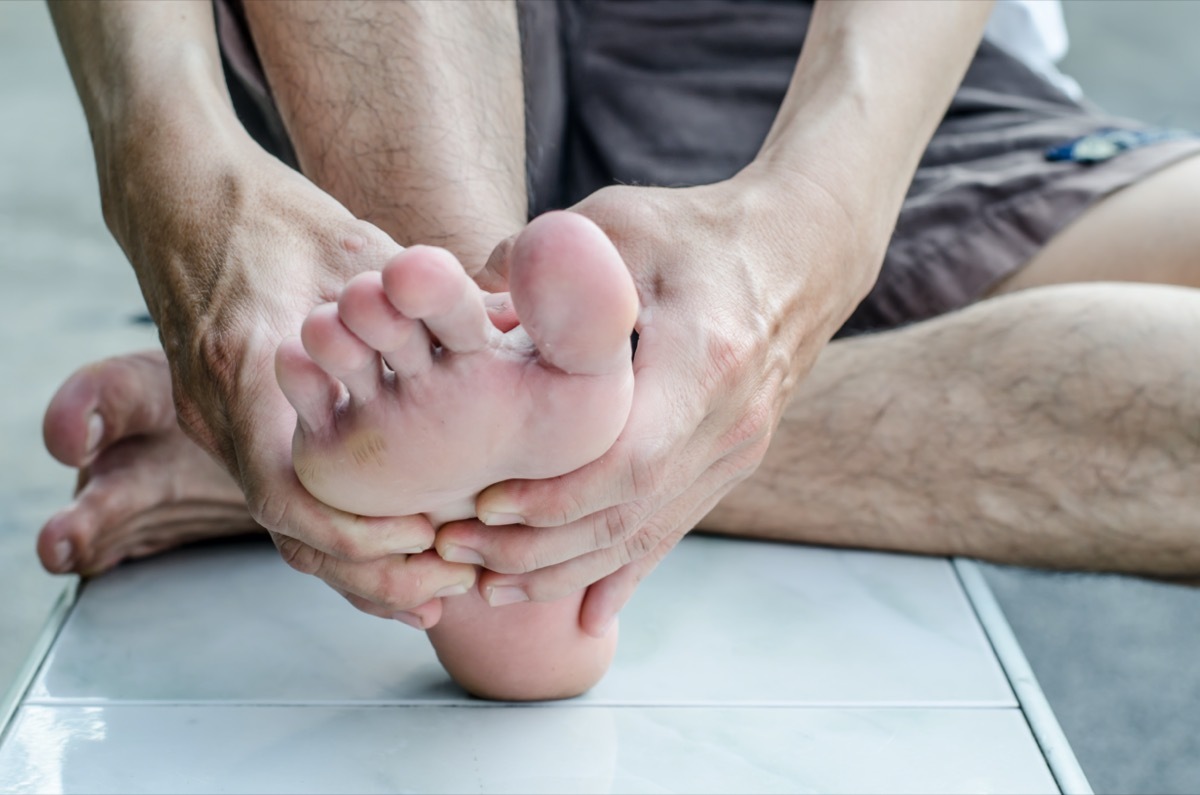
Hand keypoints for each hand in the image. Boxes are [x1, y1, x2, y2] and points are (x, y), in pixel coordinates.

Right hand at [108, 130, 477, 626]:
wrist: (184, 203)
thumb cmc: (274, 217)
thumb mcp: (355, 246)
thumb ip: (422, 295)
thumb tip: (513, 326)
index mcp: (247, 365)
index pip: (283, 488)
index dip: (352, 532)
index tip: (422, 538)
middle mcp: (220, 412)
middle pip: (289, 530)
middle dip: (366, 573)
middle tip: (445, 590)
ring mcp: (217, 425)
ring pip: (288, 528)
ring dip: (356, 567)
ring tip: (434, 594)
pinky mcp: (232, 427)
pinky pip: (283, 501)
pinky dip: (337, 536)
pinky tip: (396, 553)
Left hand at [437, 165, 881, 633]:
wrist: (802, 252)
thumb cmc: (701, 229)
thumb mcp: (621, 223)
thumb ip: (539, 262)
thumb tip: (462, 304)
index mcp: (705, 360)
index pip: (630, 460)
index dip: (555, 498)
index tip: (483, 507)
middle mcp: (729, 420)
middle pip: (630, 514)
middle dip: (539, 546)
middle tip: (457, 555)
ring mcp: (737, 449)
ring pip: (647, 534)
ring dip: (568, 570)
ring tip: (492, 590)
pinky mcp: (734, 460)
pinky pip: (674, 528)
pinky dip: (624, 572)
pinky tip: (587, 616)